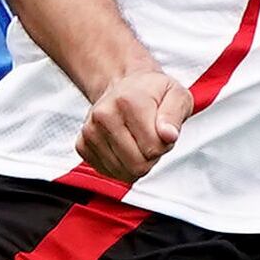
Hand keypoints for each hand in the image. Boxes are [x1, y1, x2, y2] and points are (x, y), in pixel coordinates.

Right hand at [77, 68, 192, 182]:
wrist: (124, 86)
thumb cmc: (153, 93)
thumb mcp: (177, 95)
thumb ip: (175, 115)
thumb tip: (169, 136)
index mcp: (127, 101)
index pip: (153, 148)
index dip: (165, 144)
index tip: (162, 128)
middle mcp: (103, 115)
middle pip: (137, 165)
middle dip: (151, 156)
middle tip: (151, 135)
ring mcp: (90, 131)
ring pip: (123, 173)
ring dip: (137, 161)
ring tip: (137, 138)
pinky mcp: (82, 145)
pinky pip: (108, 173)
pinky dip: (121, 165)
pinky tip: (124, 145)